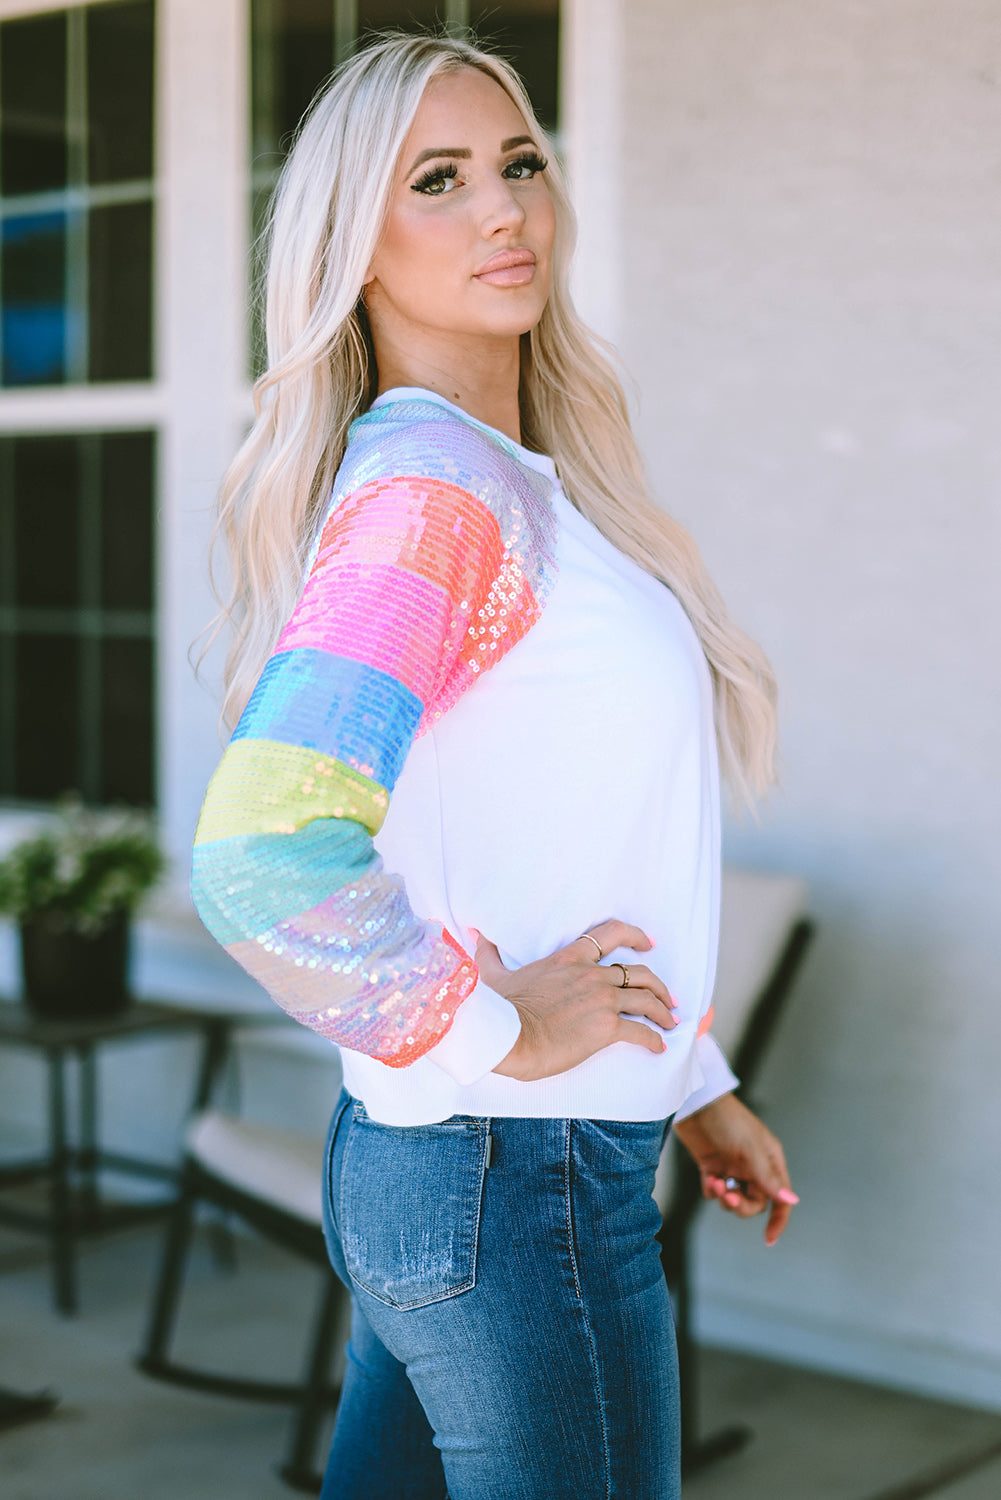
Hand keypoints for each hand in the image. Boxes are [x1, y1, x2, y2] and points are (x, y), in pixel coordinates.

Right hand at [475, 921, 677, 1082]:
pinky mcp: (606, 1028)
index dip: (635, 935)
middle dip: (658, 984)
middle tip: (668, 996)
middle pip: (639, 971)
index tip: (648, 942)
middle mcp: (592, 975)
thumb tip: (475, 933)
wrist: (506, 1037)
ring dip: (662, 1010)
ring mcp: (602, 1001)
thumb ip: (489, 952)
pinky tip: (659, 1047)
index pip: (610, 934)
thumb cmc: (498, 1008)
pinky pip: (641, 1032)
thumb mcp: (492, 972)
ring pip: (646, 999)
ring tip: (670, 1021)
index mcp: (569, 959)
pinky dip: (654, 1039)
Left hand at [672, 1092, 798, 1245]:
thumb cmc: (728, 1120)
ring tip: (715, 1183)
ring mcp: (732, 1166)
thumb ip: (768, 1178)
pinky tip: (708, 1179)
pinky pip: (715, 1190)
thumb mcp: (750, 1151)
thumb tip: (792, 1201)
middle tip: (729, 1196)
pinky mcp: (712, 1165)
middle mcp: (754, 1166)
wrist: (695, 1103)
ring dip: (725, 1198)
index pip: (781, 1197)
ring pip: (735, 1198)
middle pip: (755, 1202)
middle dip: (742, 1206)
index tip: (768, 1239)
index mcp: (770, 1160)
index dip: (778, 1220)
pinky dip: (712, 1191)